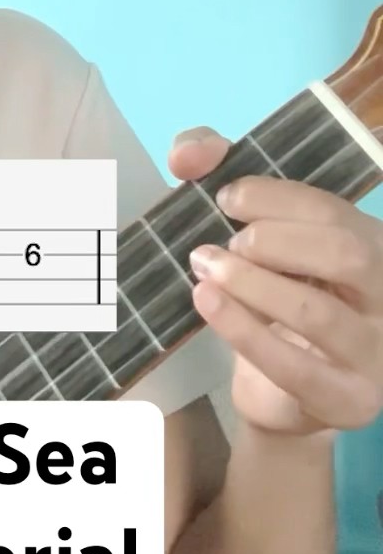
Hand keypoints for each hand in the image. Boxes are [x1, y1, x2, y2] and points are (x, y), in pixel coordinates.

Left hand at [168, 129, 382, 438]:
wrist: (284, 398)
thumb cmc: (272, 303)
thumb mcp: (256, 239)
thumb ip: (223, 178)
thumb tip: (190, 153)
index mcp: (372, 245)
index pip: (334, 210)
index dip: (275, 196)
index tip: (225, 198)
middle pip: (346, 252)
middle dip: (277, 239)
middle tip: (227, 244)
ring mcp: (376, 352)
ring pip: (319, 313)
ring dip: (252, 285)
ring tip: (206, 268)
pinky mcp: (350, 400)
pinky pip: (296, 368)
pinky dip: (244, 332)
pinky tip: (207, 304)